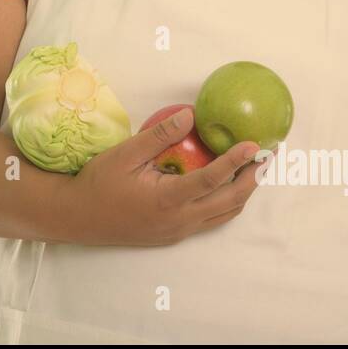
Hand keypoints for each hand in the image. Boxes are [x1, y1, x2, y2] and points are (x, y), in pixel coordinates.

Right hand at [62, 107, 269, 246]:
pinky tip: (227, 185)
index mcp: (169, 200)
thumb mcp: (126, 153)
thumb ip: (159, 135)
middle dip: (253, 179)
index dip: (236, 162)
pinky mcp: (174, 234)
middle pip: (230, 202)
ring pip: (224, 215)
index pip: (213, 179)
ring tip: (255, 170)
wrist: (79, 217)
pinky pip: (210, 219)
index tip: (254, 145)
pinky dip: (226, 202)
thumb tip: (190, 114)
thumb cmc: (99, 182)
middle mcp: (180, 220)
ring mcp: (179, 231)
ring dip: (243, 193)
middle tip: (268, 157)